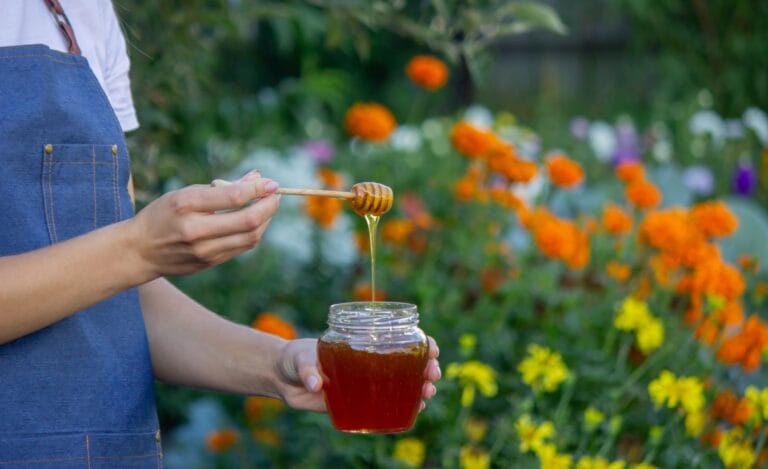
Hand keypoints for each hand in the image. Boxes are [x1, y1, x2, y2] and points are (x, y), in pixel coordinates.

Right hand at [128, 170, 279, 277]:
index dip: (258, 189)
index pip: (233, 197)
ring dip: (265, 221)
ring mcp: (204, 251)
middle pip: (248, 221)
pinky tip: (254, 222)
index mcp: (186, 206)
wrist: (139, 250)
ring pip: (250, 237)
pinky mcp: (209, 264)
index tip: (272, 183)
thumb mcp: (186, 193)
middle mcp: (196, 231)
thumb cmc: (164, 214)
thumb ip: (223, 187)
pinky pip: (241, 247)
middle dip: (269, 207)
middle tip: (275, 196)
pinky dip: (253, 232)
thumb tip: (257, 177)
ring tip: (267, 207)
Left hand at [273, 337, 440, 411]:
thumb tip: (317, 383)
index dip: (419, 342)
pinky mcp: (357, 403)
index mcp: (362, 342)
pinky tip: (416, 409)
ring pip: (402, 385)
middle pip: (407, 363)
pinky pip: (385, 406)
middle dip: (426, 368)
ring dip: (420, 388)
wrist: (281, 378)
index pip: (398, 338)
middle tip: (432, 375)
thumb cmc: (293, 358)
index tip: (430, 348)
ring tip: (428, 393)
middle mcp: (369, 362)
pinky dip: (403, 408)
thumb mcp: (300, 357)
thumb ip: (307, 368)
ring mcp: (365, 383)